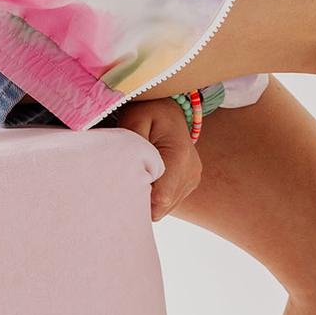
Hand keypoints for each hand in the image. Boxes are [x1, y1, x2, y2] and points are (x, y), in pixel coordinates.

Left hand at [108, 96, 201, 220]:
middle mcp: (191, 171)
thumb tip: (132, 179)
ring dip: (148, 198)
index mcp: (179, 156)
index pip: (161, 198)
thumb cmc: (146, 112)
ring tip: (137, 176)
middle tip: (124, 181)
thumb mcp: (134, 122)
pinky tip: (147, 178)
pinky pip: (169, 201)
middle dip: (141, 201)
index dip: (139, 200)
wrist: (168, 108)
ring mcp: (193, 178)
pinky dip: (155, 196)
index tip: (123, 187)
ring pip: (165, 206)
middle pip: (162, 205)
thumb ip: (134, 150)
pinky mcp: (190, 182)